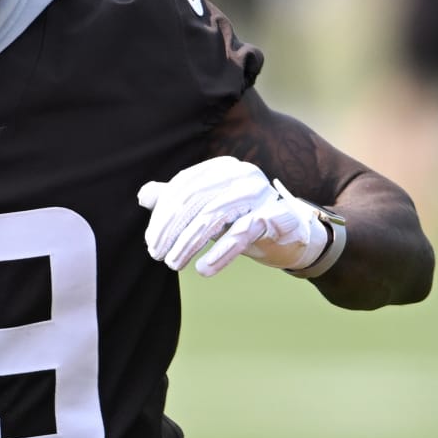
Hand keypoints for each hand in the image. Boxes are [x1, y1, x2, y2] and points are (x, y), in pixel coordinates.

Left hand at [136, 156, 329, 277]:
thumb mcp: (209, 211)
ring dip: (188, 243)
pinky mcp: (275, 215)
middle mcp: (241, 174)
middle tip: (156, 255)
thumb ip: (178, 201)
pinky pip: (242, 233)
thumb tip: (144, 195)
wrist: (294, 237)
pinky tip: (204, 269)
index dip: (163, 215)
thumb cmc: (245, 221)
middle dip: (171, 230)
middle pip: (195, 200)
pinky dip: (220, 253)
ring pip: (213, 217)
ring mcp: (260, 193)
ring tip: (173, 264)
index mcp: (222, 168)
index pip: (184, 186)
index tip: (151, 241)